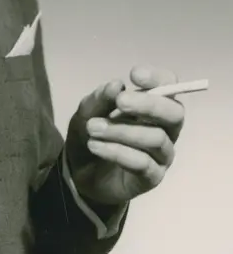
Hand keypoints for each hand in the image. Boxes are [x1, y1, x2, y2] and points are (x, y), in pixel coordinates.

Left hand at [65, 65, 184, 207]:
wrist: (79, 173)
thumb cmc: (92, 136)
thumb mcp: (87, 113)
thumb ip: (100, 99)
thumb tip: (117, 85)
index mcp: (153, 107)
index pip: (170, 86)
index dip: (158, 78)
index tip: (135, 75)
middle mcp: (164, 129)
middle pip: (174, 113)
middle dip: (148, 104)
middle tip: (120, 101)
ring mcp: (161, 155)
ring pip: (156, 138)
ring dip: (122, 131)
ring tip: (92, 128)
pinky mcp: (152, 177)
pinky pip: (143, 163)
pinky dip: (117, 152)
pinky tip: (95, 146)